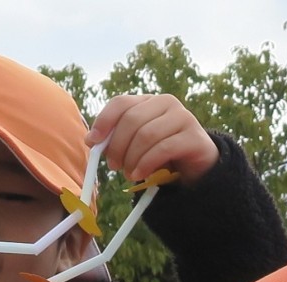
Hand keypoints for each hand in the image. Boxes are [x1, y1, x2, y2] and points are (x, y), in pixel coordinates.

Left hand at [86, 94, 217, 183]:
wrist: (194, 166)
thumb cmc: (158, 154)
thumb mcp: (134, 144)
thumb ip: (114, 139)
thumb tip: (91, 140)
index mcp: (147, 101)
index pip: (120, 102)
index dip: (103, 121)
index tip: (92, 142)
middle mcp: (166, 103)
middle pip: (131, 120)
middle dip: (117, 146)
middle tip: (114, 166)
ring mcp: (183, 117)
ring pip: (146, 135)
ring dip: (132, 158)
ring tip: (129, 174)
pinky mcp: (194, 136)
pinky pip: (163, 148)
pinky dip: (146, 164)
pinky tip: (140, 175)